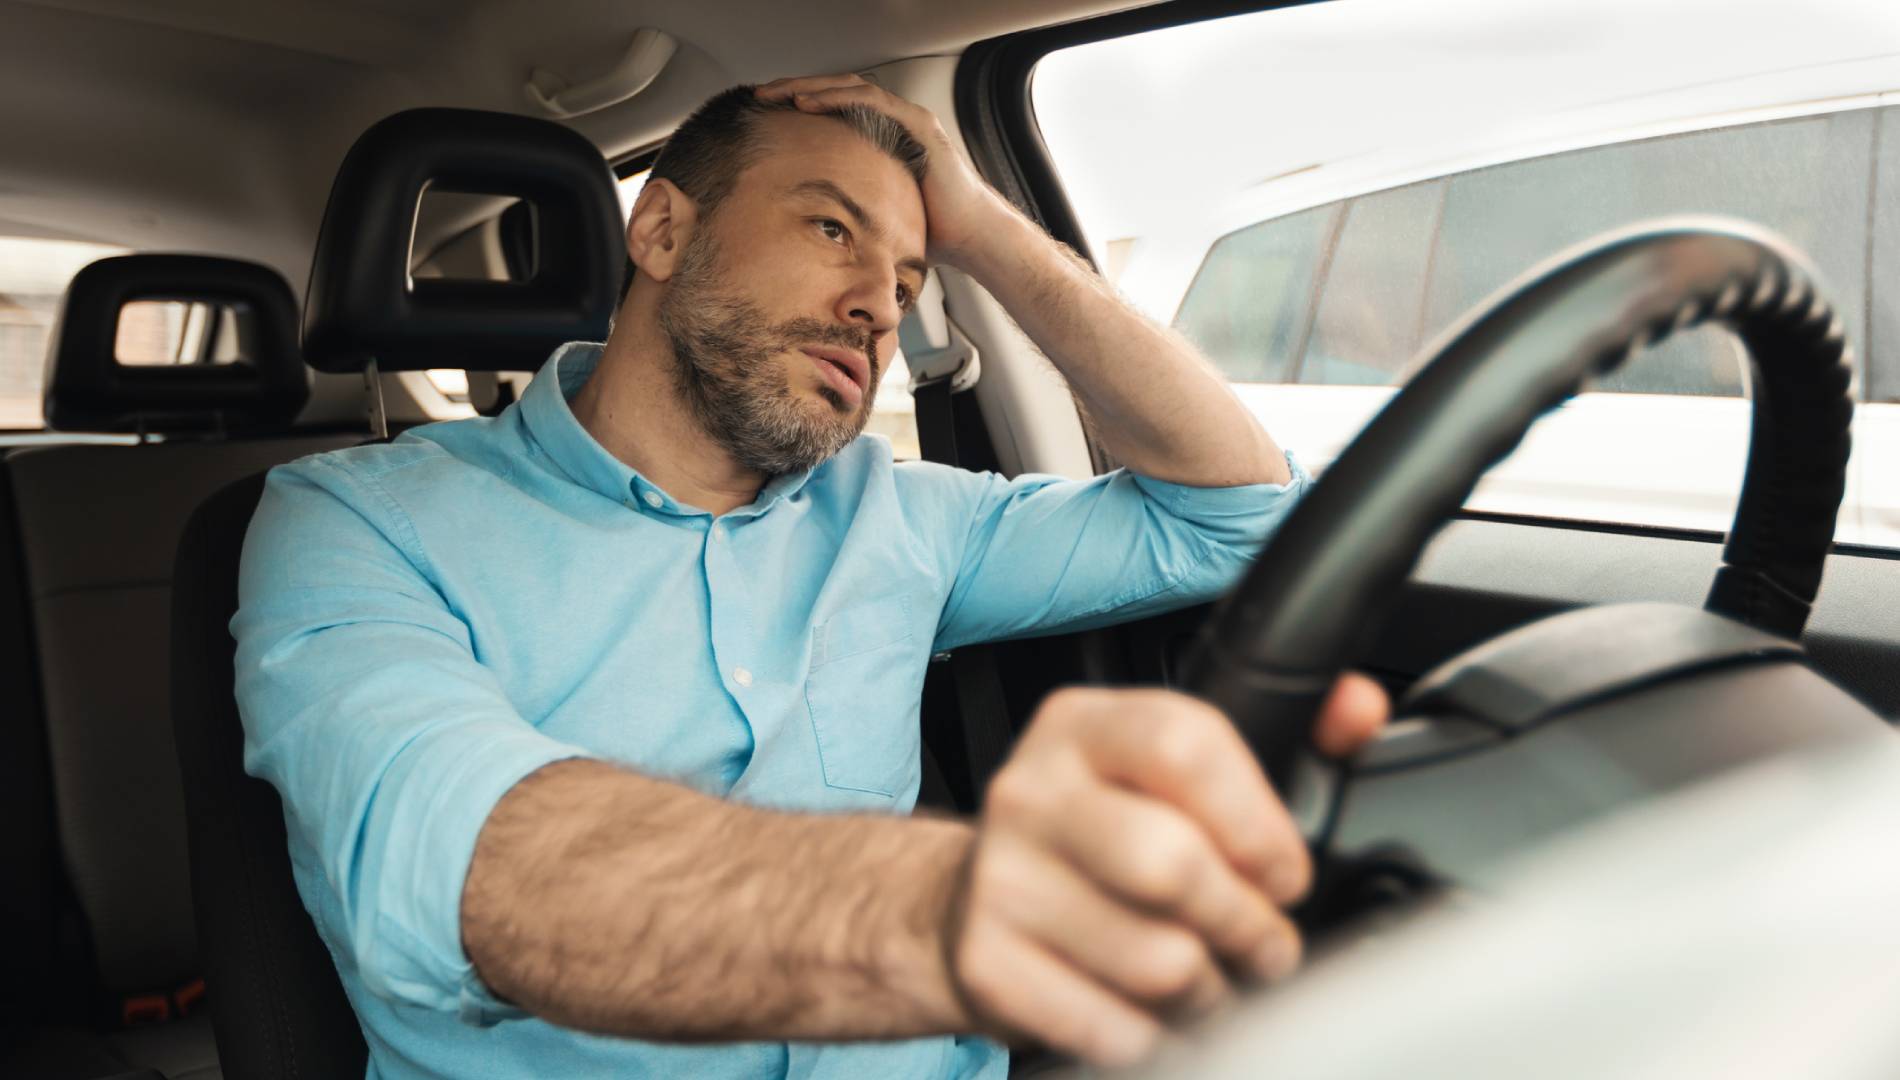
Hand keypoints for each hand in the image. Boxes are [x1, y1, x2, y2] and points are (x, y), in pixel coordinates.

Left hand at [754, 73, 1011, 267]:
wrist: (970, 238)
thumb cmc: (931, 232)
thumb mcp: (876, 217)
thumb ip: (851, 211)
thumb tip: (814, 235)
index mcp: (885, 138)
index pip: (836, 110)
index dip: (801, 106)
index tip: (768, 115)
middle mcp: (896, 122)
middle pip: (838, 92)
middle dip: (797, 89)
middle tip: (762, 96)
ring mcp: (908, 119)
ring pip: (850, 88)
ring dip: (810, 87)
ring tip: (778, 93)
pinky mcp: (918, 125)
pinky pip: (871, 101)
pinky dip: (837, 97)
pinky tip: (808, 102)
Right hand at [945, 675, 1387, 1066]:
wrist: (969, 898)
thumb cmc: (1095, 831)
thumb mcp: (1165, 767)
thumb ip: (1281, 735)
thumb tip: (1359, 710)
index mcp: (1082, 726)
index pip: (1184, 746)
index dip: (1259, 824)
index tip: (1282, 871)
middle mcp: (1031, 791)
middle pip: (1171, 863)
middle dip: (1247, 923)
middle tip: (1264, 943)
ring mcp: (1000, 878)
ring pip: (1157, 960)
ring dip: (1211, 991)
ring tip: (1210, 979)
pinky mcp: (987, 964)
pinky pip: (1112, 1027)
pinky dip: (1153, 1036)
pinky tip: (1153, 1012)